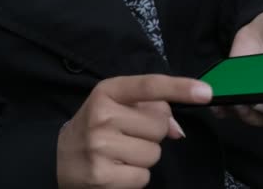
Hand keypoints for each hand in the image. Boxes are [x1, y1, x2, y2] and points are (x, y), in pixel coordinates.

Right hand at [57, 75, 211, 188]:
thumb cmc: (96, 126)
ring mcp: (100, 147)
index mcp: (108, 92)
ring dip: (144, 156)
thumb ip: (150, 108)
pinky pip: (143, 177)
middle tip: (128, 134)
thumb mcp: (116, 106)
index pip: (150, 86)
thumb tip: (177, 129)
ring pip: (154, 153)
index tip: (206, 92)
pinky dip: (135, 177)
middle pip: (159, 125)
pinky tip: (116, 169)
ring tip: (120, 153)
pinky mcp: (102, 176)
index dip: (180, 88)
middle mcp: (102, 115)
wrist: (56, 158)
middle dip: (152, 132)